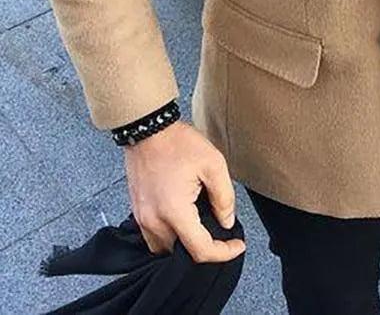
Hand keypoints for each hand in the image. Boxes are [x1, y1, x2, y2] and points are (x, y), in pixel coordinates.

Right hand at [124, 120, 245, 262]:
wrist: (147, 130)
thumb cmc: (178, 143)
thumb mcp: (213, 164)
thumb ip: (224, 197)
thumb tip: (227, 221)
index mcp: (174, 211)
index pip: (200, 250)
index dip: (223, 253)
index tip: (237, 244)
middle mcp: (154, 221)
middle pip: (181, 253)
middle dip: (205, 247)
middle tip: (222, 231)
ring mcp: (142, 218)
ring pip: (165, 249)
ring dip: (185, 244)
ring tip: (203, 226)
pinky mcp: (137, 212)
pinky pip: (153, 237)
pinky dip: (170, 235)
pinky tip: (184, 219)